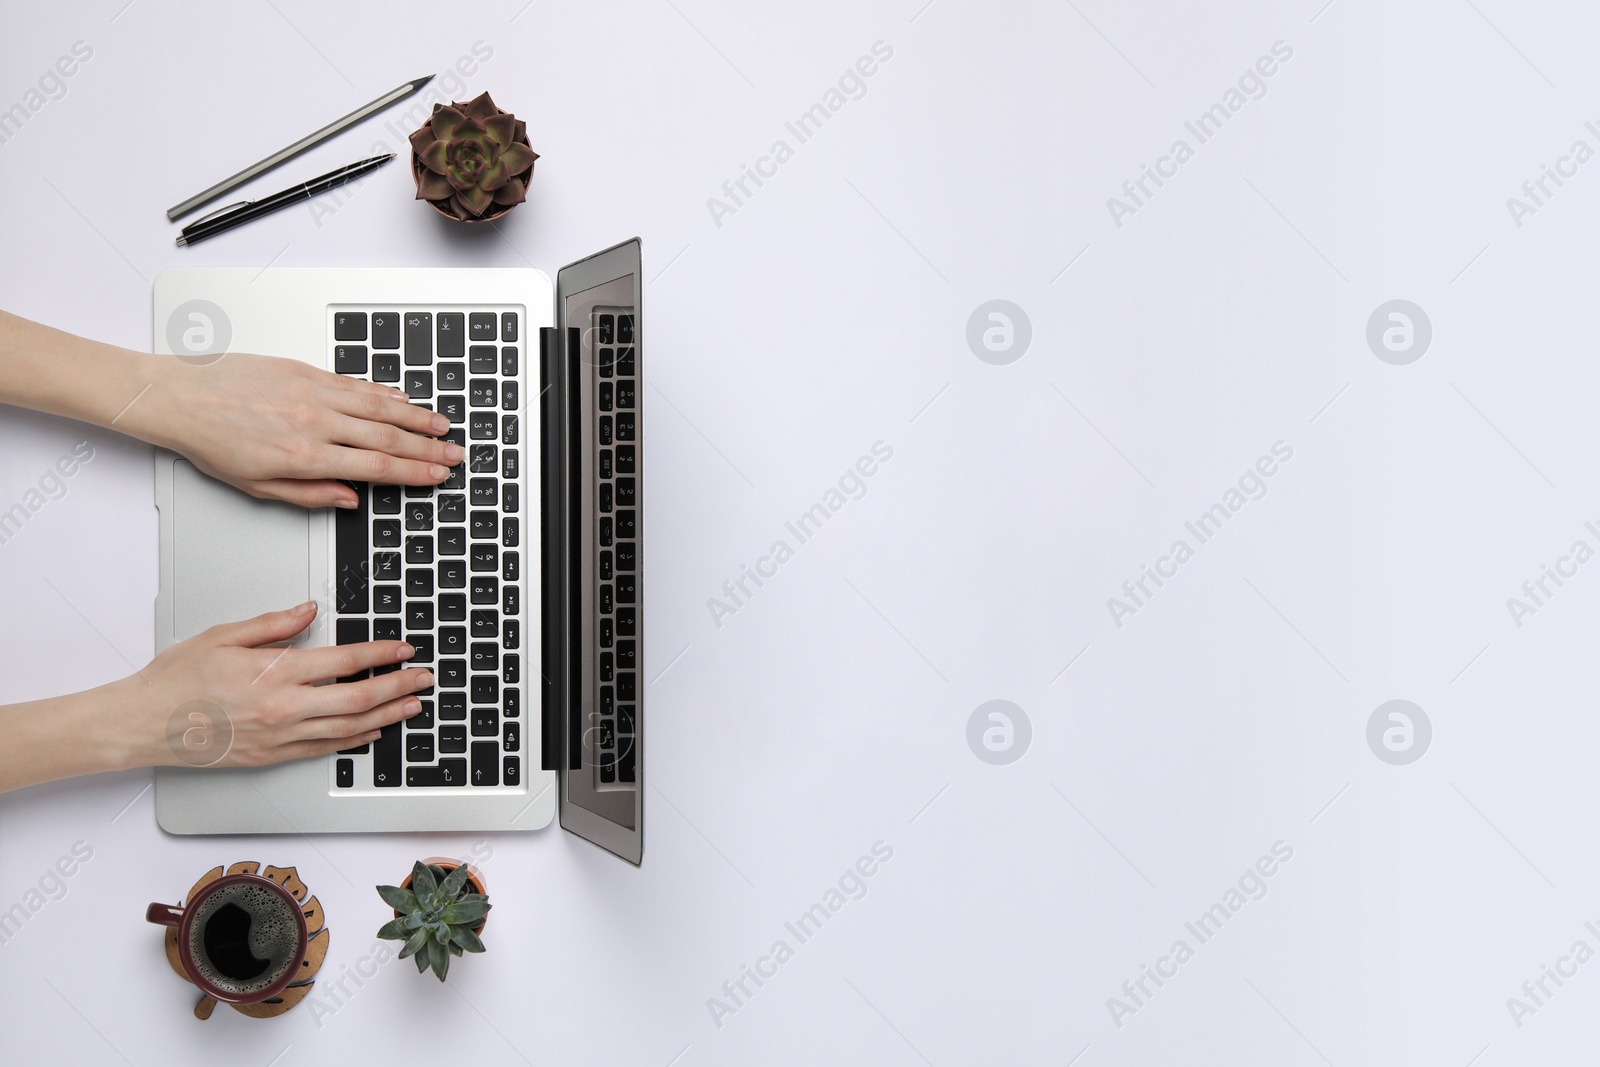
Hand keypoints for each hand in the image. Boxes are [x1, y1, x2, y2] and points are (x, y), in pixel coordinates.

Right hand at [123, 601, 431, 767]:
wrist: (144, 724)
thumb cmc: (176, 680)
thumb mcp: (224, 635)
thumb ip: (274, 623)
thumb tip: (309, 610)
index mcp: (275, 673)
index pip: (344, 661)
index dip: (381, 653)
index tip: (403, 649)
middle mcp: (284, 709)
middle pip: (358, 697)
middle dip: (398, 686)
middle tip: (424, 679)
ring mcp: (280, 737)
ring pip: (348, 727)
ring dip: (386, 715)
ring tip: (412, 705)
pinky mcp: (272, 757)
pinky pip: (324, 748)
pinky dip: (354, 739)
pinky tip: (371, 730)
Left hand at [130, 352, 463, 507]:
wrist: (177, 397)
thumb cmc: (209, 442)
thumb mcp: (256, 486)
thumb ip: (308, 495)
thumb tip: (348, 499)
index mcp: (304, 457)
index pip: (375, 467)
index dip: (413, 473)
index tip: (437, 475)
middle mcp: (314, 422)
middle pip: (387, 437)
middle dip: (427, 448)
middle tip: (454, 454)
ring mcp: (312, 393)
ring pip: (379, 407)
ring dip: (416, 418)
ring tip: (441, 426)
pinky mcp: (304, 371)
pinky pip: (354, 383)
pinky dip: (383, 391)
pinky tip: (402, 398)